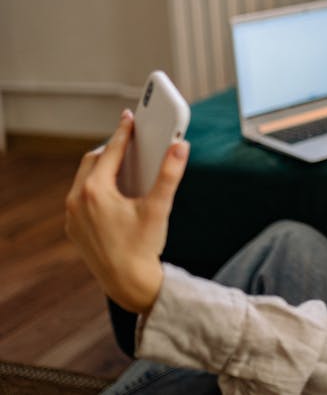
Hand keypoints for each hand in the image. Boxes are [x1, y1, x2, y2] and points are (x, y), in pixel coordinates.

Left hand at [65, 109, 189, 313]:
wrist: (127, 284)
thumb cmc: (143, 246)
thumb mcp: (160, 207)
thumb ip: (171, 173)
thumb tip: (180, 146)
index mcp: (96, 191)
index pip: (111, 151)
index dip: (124, 132)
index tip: (130, 117)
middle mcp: (78, 200)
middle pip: (93, 161)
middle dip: (111, 149)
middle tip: (130, 140)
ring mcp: (72, 215)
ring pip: (85, 178)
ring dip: (102, 168)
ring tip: (122, 162)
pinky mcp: (73, 228)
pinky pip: (81, 197)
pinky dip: (95, 187)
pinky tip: (113, 192)